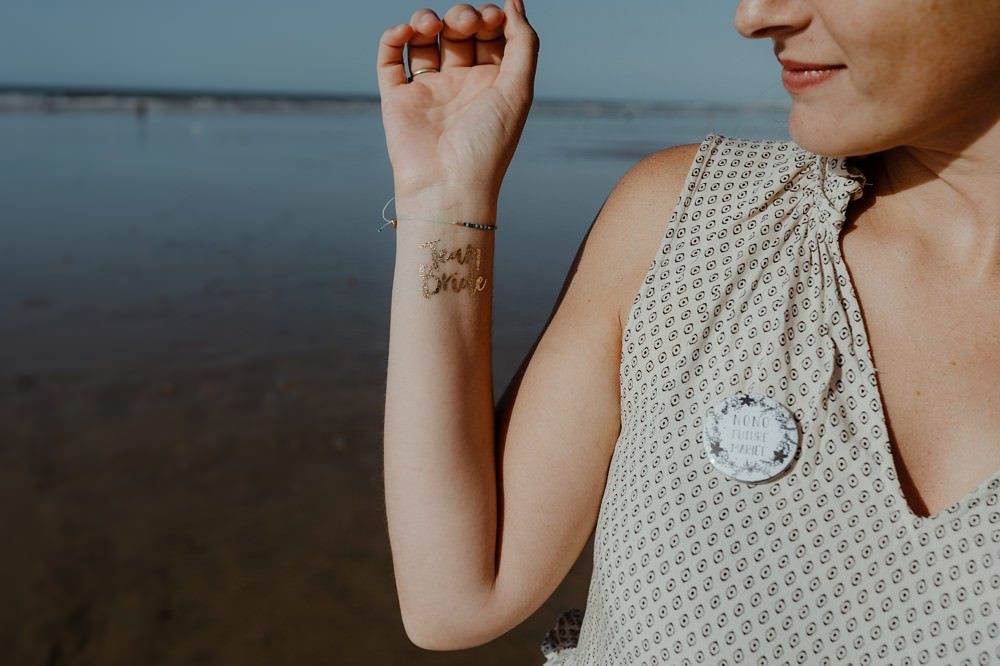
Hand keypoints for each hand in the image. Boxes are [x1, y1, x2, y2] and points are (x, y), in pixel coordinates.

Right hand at [376, 1, 538, 202]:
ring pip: (424, 39)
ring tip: (431, 24)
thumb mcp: (518, 91)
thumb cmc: (487, 146)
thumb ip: (523, 43)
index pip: (491, 35)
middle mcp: (460, 85)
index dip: (490, 18)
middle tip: (464, 23)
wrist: (446, 187)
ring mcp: (428, 90)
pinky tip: (406, 32)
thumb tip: (514, 1)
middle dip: (462, 16)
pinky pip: (391, 58)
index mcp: (492, 84)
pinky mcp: (398, 98)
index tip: (491, 18)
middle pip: (458, 31)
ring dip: (426, 19)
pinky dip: (394, 37)